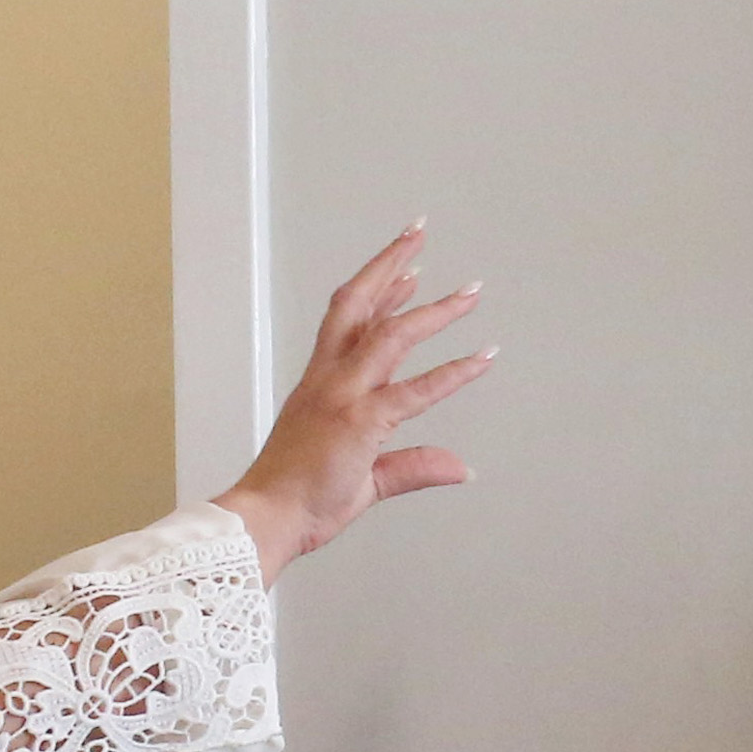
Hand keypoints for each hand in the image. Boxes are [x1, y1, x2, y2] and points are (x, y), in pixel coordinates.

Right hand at [213, 226, 489, 577]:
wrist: (269, 519)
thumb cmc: (298, 500)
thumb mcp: (365, 481)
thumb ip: (413, 467)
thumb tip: (461, 467)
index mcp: (320, 385)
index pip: (349, 322)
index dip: (378, 290)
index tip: (406, 270)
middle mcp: (330, 380)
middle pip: (358, 304)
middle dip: (389, 263)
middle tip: (418, 232)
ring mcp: (344, 396)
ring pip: (391, 336)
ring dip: (434, 310)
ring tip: (470, 291)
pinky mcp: (360, 421)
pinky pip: (414, 392)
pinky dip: (453, 374)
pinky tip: (483, 358)